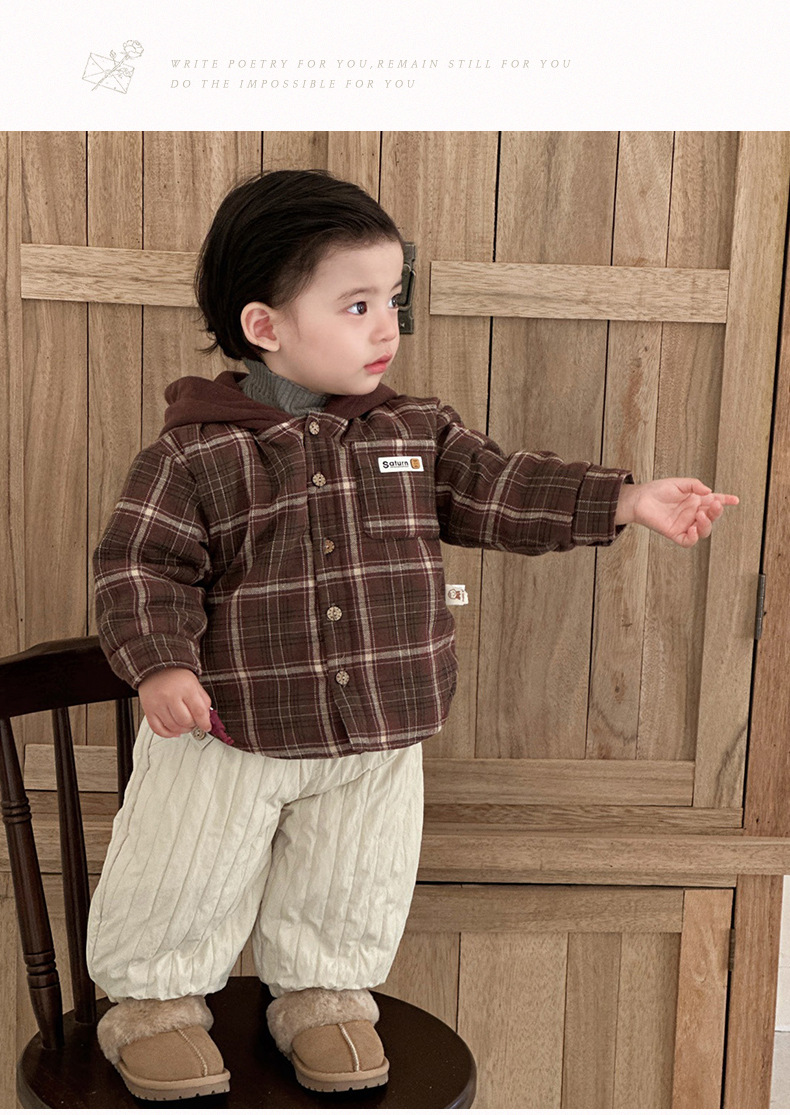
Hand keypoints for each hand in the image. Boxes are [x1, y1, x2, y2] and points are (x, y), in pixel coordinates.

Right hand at [138, 667, 212, 737]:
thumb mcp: (195, 684)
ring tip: (184, 725)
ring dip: (182, 730)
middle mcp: (170, 696)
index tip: (206, 727)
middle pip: (185, 721)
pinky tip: (173, 731)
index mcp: (186, 688)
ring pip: (173, 727)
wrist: (156, 667)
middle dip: (192, 725)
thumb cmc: (176, 676)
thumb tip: (206, 719)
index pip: (199, 711)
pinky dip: (167, 734)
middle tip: (194, 723)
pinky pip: (158, 729)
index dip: (204, 723)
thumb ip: (203, 701)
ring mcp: (158, 704)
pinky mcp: (148, 710)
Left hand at [616, 478, 738, 546]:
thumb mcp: (679, 483)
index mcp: (696, 500)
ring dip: (706, 524)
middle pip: (711, 517)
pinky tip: (692, 530)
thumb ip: (695, 485)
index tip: (735, 500)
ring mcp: (685, 524)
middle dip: (716, 512)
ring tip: (700, 515)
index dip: (725, 501)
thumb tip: (710, 492)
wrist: (640, 498)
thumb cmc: (658, 490)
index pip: (714, 501)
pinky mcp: (675, 533)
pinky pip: (688, 541)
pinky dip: (693, 538)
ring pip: (703, 531)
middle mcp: (693, 513)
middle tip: (715, 506)